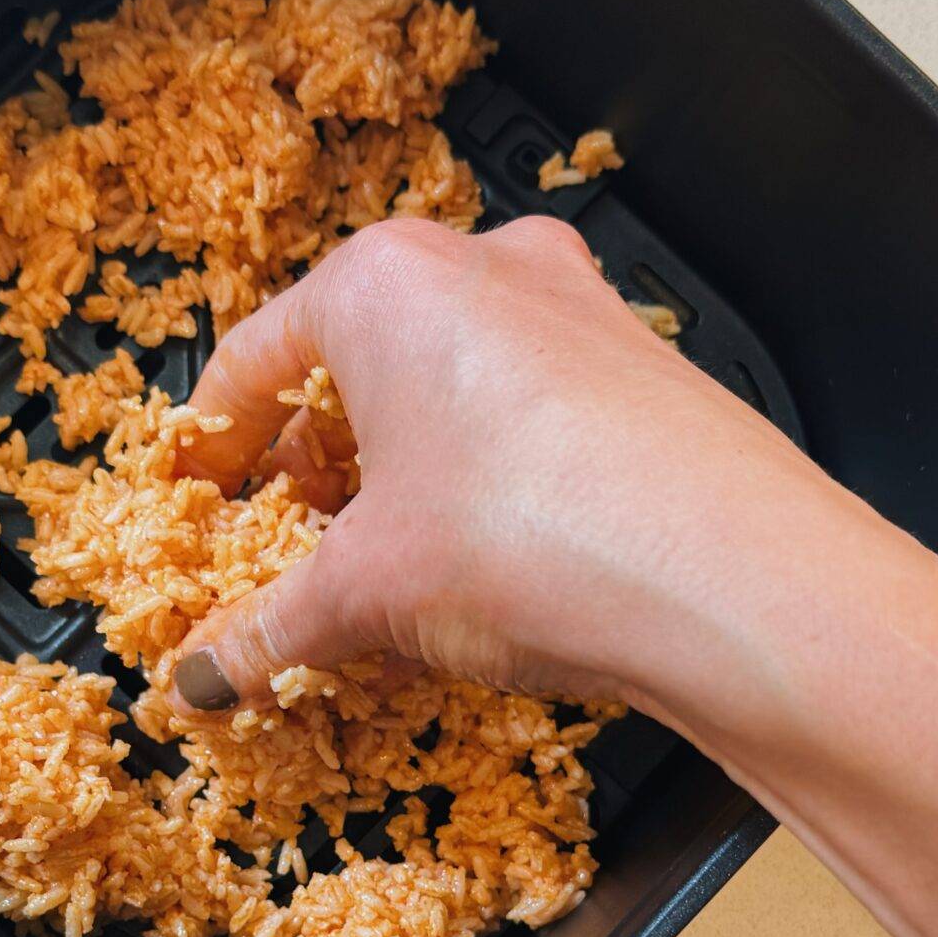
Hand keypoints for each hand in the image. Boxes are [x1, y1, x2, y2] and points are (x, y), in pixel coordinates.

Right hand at [167, 215, 922, 761]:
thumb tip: (203, 669)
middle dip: (318, 470)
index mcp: (383, 282)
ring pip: (449, 392)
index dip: (216, 445)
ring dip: (403, 481)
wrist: (735, 580)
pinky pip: (526, 417)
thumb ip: (268, 626)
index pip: (255, 359)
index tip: (202, 501)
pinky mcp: (644, 369)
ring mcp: (577, 310)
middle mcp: (483, 267)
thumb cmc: (535, 538)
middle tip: (296, 554)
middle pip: (358, 369)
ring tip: (388, 579)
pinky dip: (483, 483)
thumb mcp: (366, 592)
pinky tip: (484, 574)